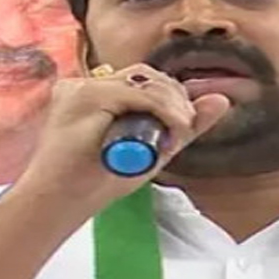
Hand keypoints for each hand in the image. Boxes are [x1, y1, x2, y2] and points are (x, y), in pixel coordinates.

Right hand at [19, 63, 230, 206]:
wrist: (57, 204)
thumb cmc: (95, 185)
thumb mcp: (150, 152)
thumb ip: (181, 127)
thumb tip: (222, 100)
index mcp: (94, 94)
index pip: (142, 80)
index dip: (170, 97)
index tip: (181, 124)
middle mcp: (84, 85)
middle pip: (145, 74)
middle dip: (174, 99)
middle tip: (182, 128)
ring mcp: (81, 87)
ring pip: (143, 81)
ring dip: (171, 105)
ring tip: (178, 131)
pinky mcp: (84, 96)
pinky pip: (135, 93)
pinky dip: (162, 110)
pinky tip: (174, 128)